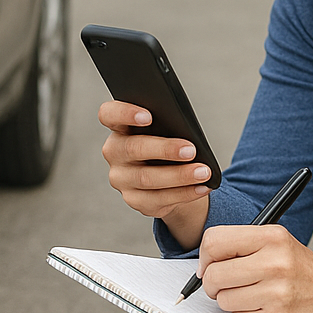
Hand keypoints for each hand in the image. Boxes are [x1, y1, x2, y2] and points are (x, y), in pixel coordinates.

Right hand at [99, 100, 210, 246]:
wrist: (168, 175)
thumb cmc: (167, 143)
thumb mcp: (166, 130)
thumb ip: (168, 126)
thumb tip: (189, 134)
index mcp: (119, 127)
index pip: (109, 114)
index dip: (124, 113)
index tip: (148, 116)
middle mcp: (114, 152)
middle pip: (132, 149)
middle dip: (164, 149)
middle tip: (191, 150)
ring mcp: (121, 178)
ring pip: (147, 178)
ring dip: (179, 176)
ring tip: (203, 172)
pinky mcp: (134, 199)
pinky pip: (159, 199)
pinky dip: (184, 193)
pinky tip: (202, 187)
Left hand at [197, 225, 312, 312]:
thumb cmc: (300, 270)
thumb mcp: (278, 244)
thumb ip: (241, 246)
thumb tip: (200, 266)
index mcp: (273, 237)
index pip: (215, 241)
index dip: (205, 256)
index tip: (210, 265)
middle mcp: (276, 263)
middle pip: (213, 275)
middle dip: (213, 284)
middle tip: (226, 284)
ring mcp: (276, 294)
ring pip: (223, 300)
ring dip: (231, 301)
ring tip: (254, 295)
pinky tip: (265, 309)